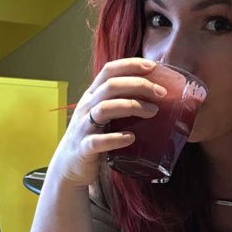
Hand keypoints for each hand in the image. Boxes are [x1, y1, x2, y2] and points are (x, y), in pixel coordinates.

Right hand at [48, 58, 166, 187]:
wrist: (70, 166)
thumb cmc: (94, 137)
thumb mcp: (104, 115)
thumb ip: (122, 103)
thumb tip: (156, 95)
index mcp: (92, 96)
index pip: (109, 71)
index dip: (130, 65)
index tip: (153, 66)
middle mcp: (86, 107)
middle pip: (110, 86)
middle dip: (138, 85)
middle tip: (161, 93)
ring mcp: (83, 127)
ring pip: (104, 108)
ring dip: (131, 107)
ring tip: (152, 112)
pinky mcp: (83, 148)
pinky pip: (98, 141)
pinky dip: (115, 139)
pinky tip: (130, 138)